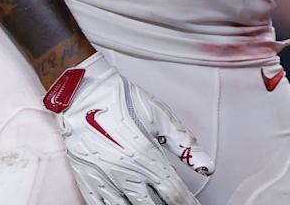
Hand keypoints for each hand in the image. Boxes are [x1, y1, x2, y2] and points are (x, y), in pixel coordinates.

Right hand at [43, 51, 210, 204]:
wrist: (83, 95)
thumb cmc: (122, 101)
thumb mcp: (160, 117)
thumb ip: (185, 144)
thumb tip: (206, 167)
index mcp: (146, 156)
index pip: (173, 191)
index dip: (186, 202)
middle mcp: (124, 172)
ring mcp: (103, 178)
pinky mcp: (85, 180)